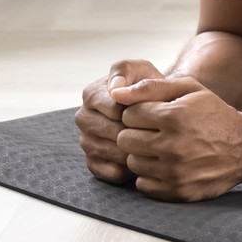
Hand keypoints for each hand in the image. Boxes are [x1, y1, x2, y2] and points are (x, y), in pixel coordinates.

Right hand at [77, 58, 163, 185]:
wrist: (158, 110)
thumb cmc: (150, 89)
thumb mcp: (142, 70)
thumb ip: (126, 70)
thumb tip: (115, 88)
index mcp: (92, 94)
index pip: (113, 108)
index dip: (136, 112)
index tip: (153, 112)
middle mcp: (84, 117)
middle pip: (110, 131)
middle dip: (136, 132)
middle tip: (157, 132)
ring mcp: (86, 141)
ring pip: (109, 151)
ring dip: (132, 151)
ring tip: (152, 145)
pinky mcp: (93, 162)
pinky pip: (108, 171)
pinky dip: (126, 169)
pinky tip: (141, 160)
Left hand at [112, 75, 241, 201]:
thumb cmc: (214, 114)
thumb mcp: (190, 89)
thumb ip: (151, 86)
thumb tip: (115, 94)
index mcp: (173, 116)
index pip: (128, 115)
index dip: (139, 113)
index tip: (154, 115)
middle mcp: (172, 146)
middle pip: (125, 140)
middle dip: (136, 134)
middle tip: (155, 133)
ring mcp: (175, 171)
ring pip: (132, 163)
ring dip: (143, 155)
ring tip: (162, 149)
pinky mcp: (178, 191)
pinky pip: (143, 185)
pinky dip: (151, 176)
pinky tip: (166, 166)